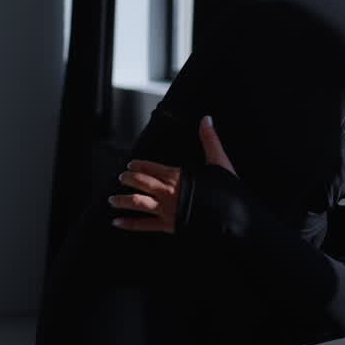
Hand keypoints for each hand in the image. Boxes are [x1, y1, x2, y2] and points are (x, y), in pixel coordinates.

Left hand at [110, 116, 237, 232]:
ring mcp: (166, 210)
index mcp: (177, 175)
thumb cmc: (227, 189)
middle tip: (121, 178)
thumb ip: (210, 139)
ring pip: (137, 203)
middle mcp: (167, 192)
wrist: (232, 216)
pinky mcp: (168, 226)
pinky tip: (117, 223)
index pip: (152, 168)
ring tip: (112, 200)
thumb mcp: (219, 161)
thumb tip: (206, 118)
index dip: (140, 166)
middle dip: (129, 180)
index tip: (131, 165)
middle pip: (141, 183)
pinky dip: (129, 224)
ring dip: (122, 200)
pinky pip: (144, 225)